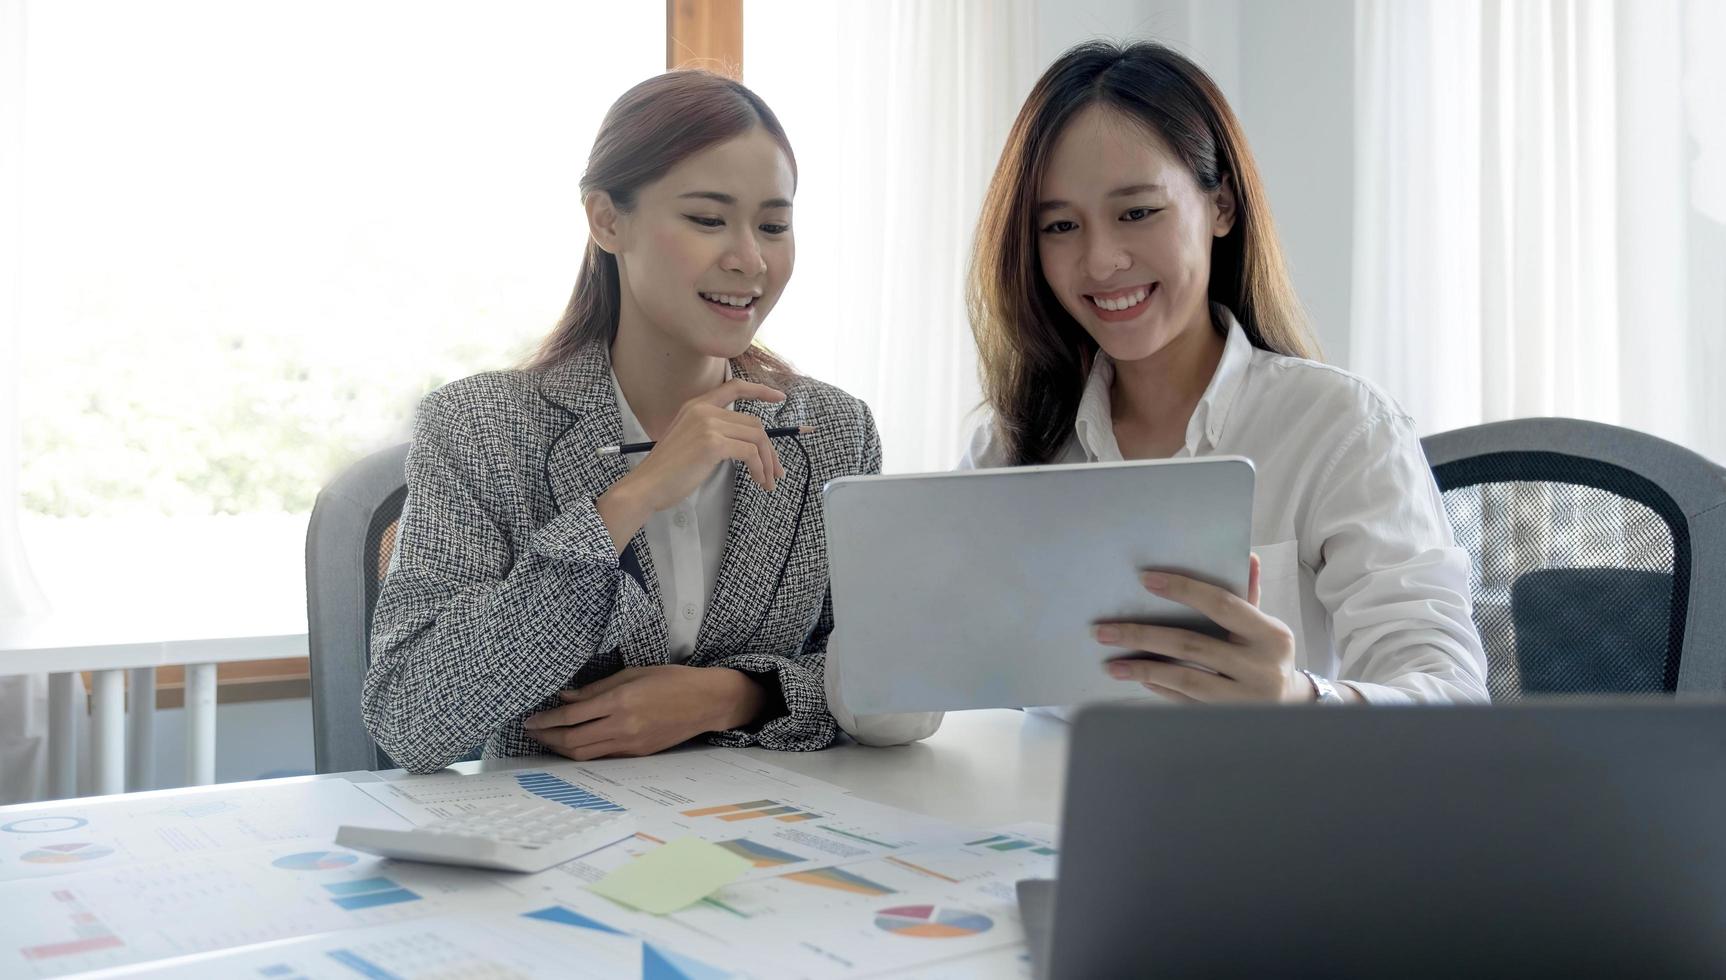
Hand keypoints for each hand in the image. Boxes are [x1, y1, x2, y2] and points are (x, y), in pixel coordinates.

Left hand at [521, 666, 767, 760]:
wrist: (706, 702)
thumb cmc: (671, 680)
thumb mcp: (633, 674)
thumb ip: (597, 689)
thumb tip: (565, 697)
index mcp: (621, 701)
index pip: (572, 715)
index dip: (547, 719)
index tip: (531, 719)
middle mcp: (623, 726)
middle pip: (573, 740)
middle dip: (548, 738)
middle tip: (533, 732)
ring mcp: (630, 744)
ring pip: (585, 753)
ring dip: (561, 748)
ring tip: (547, 740)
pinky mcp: (637, 754)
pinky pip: (602, 756)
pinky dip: (583, 752)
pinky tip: (574, 744)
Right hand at [597, 379, 786, 550]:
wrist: (646, 485)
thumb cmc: (668, 471)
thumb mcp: (691, 441)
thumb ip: (714, 432)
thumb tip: (751, 443)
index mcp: (696, 405)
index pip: (734, 387)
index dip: (760, 391)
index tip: (779, 397)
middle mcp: (703, 409)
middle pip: (754, 422)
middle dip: (770, 450)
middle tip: (776, 471)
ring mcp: (708, 424)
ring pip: (757, 438)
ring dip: (768, 462)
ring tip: (768, 481)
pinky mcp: (712, 443)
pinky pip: (750, 453)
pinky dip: (760, 468)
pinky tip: (758, 481)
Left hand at [1094, 554, 1311, 702]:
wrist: (1292, 709)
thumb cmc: (1270, 657)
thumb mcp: (1267, 627)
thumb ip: (1250, 594)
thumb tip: (1247, 556)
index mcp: (1270, 635)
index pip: (1221, 605)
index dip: (1183, 590)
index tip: (1145, 580)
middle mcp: (1259, 667)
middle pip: (1191, 644)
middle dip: (1143, 636)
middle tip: (1104, 631)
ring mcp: (1243, 699)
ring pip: (1184, 678)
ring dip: (1143, 669)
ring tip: (1112, 664)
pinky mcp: (1227, 720)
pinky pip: (1185, 702)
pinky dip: (1160, 688)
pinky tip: (1140, 679)